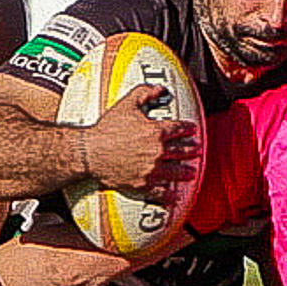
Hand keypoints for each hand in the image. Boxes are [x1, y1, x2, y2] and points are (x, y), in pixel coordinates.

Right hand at [81, 84, 199, 193]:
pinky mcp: (142, 184)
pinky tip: (174, 197)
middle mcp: (157, 152)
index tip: (193, 129)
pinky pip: (160, 192)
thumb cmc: (105, 130)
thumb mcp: (126, 105)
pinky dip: (169, 195)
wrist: (89, 153)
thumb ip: (144, 93)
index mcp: (156, 132)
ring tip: (191, 172)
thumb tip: (159, 88)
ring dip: (185, 172)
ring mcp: (151, 170)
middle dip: (192, 150)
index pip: (179, 129)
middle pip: (181, 151)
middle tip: (197, 150)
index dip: (188, 128)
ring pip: (175, 172)